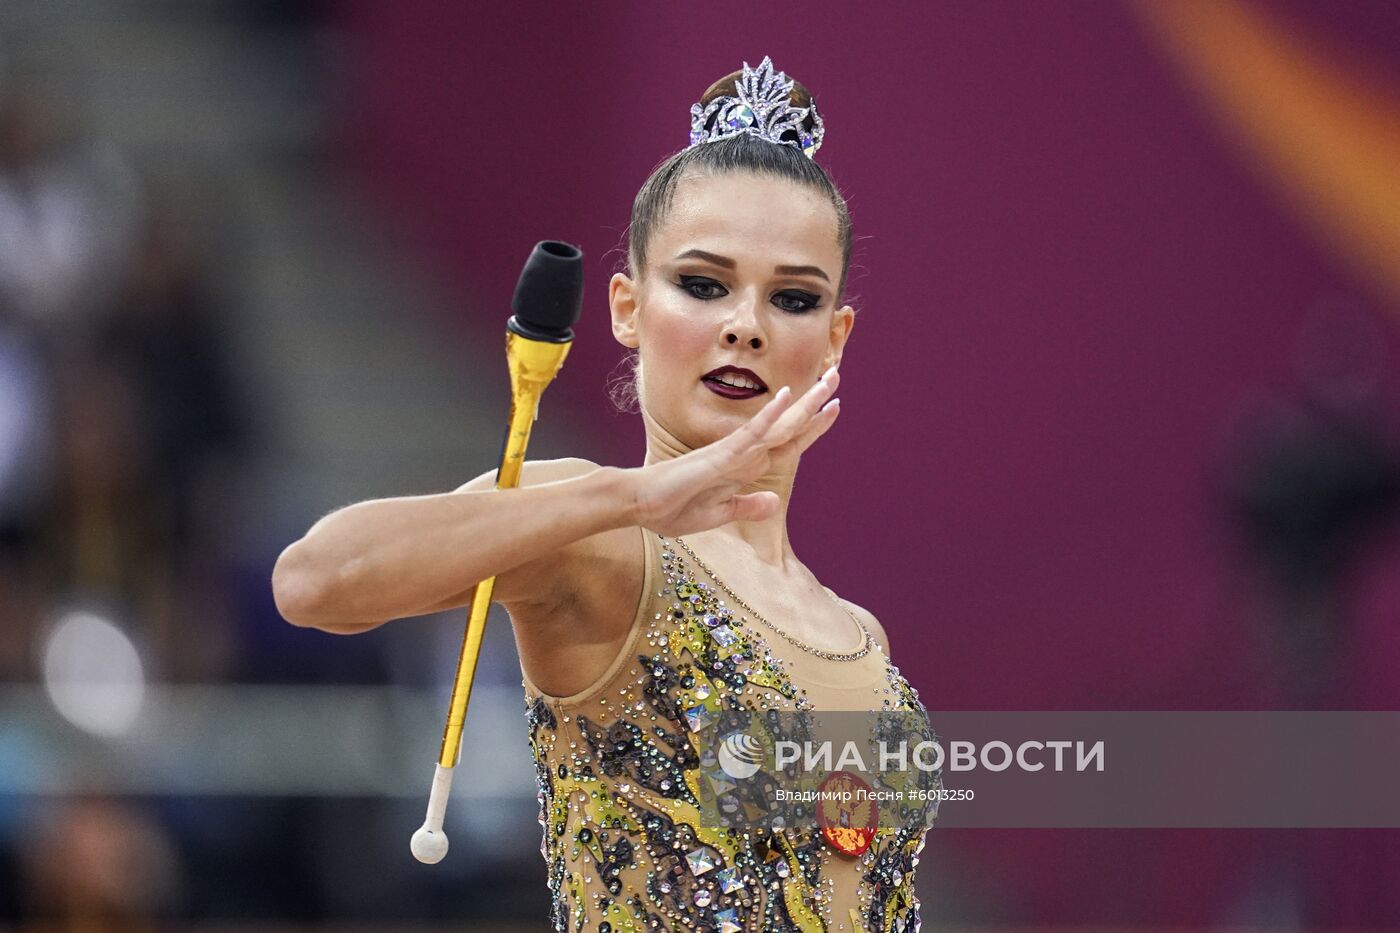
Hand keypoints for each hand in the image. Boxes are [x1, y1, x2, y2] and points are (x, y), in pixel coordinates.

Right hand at [626, 366, 841, 536]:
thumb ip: (746, 506)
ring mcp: (733, 452)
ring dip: (804, 404)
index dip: (812, 428)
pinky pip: (750, 432)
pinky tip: (786, 395)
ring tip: (828, 381)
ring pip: (778, 425)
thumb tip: (773, 501)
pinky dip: (769, 414)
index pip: (787, 444)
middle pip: (789, 427)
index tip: (834, 408)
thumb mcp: (719, 514)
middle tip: (837, 376)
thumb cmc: (673, 508)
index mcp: (744, 467)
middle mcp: (743, 454)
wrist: (640, 506)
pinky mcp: (719, 455)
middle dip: (815, 404)